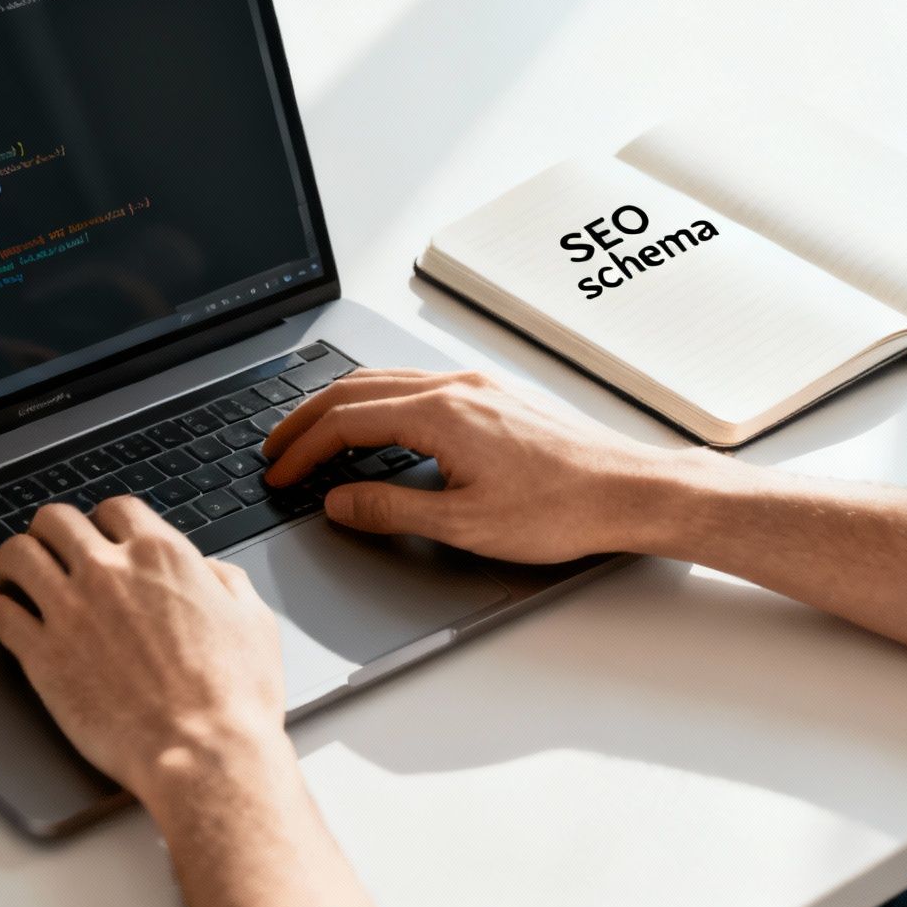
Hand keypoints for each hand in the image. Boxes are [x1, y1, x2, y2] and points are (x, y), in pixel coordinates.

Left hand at [0, 497, 288, 801]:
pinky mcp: (42, 655)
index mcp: (162, 557)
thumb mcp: (253, 621)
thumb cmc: (234, 699)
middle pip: (56, 519)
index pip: (116, 509)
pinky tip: (6, 616)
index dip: (106, 523)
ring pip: (17, 553)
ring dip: (16, 561)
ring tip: (18, 578)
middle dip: (53, 533)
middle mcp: (109, 572)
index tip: (103, 539)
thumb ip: (225, 582)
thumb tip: (208, 570)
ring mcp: (70, 610)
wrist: (204, 755)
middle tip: (54, 554)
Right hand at [261, 368, 683, 562]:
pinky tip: (378, 426)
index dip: (303, 450)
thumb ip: (390, 510)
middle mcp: (455, 387)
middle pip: (356, 390)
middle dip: (307, 420)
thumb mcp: (463, 524)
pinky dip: (378, 402)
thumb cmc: (562, 509)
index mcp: (440, 413)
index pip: (346, 422)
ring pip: (386, 381)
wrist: (630, 491)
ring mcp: (477, 387)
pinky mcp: (495, 396)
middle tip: (276, 449)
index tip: (279, 474)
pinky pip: (417, 385)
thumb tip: (339, 502)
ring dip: (341, 406)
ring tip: (314, 435)